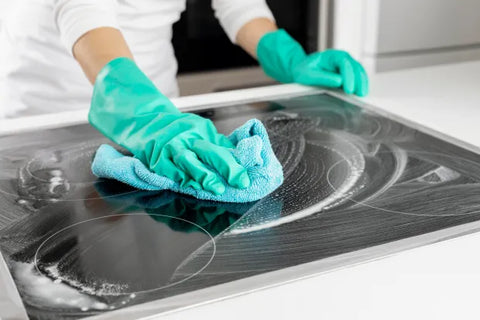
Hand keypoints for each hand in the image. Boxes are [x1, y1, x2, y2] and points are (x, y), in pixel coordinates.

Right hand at [89, 58, 249, 194]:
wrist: (144, 122)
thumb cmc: (176, 130)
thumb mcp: (200, 132)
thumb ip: (218, 146)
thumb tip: (241, 159)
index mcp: (201, 132)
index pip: (222, 148)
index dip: (235, 163)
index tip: (245, 178)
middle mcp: (187, 138)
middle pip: (208, 152)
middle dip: (226, 167)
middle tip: (238, 181)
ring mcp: (170, 148)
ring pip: (188, 162)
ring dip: (203, 176)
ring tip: (215, 188)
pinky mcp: (156, 159)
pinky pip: (169, 171)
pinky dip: (180, 179)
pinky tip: (191, 187)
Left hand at [257, 29, 368, 96]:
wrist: (302, 70)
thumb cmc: (303, 70)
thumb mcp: (308, 74)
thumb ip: (323, 77)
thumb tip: (338, 81)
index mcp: (331, 56)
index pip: (344, 63)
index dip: (348, 76)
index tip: (348, 88)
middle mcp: (341, 59)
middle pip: (355, 67)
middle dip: (358, 81)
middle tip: (359, 94)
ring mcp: (345, 66)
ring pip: (359, 71)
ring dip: (362, 83)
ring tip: (361, 95)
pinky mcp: (347, 74)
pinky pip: (357, 77)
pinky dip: (360, 84)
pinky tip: (360, 92)